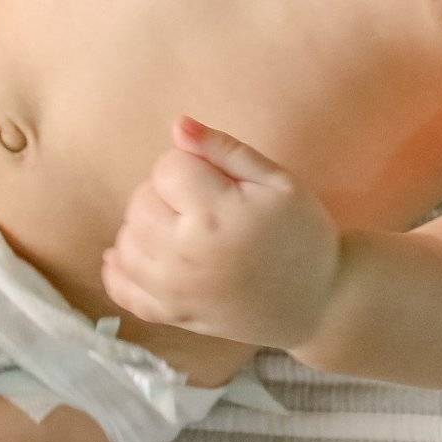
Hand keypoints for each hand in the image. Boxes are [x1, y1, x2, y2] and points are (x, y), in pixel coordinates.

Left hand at [101, 115, 341, 349]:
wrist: (320, 302)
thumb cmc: (303, 234)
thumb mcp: (278, 181)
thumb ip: (225, 149)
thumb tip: (178, 125)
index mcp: (215, 215)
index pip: (168, 167)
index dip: (190, 164)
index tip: (216, 178)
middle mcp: (185, 255)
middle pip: (140, 201)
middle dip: (166, 192)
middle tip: (203, 201)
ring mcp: (173, 290)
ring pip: (126, 239)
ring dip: (147, 225)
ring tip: (184, 226)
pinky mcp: (170, 315)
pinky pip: (120, 288)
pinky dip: (120, 268)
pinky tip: (142, 253)